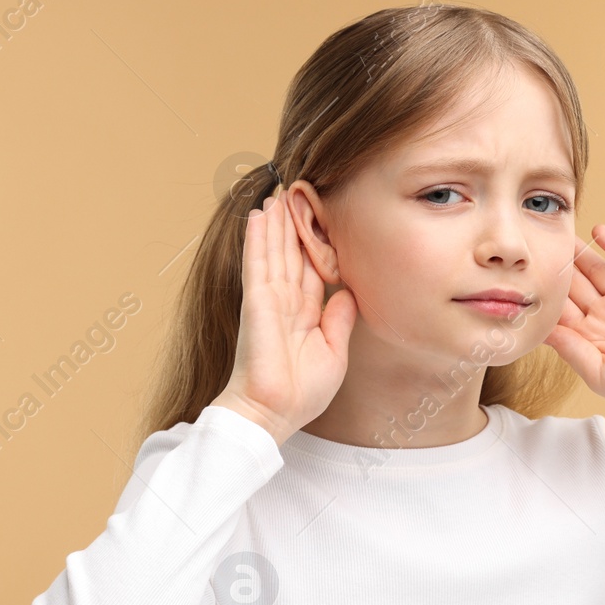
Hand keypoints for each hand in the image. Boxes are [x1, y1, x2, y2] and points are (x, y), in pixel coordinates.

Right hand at [213, 189, 357, 444]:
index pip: (312, 270)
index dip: (315, 245)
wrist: (273, 412)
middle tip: (294, 192)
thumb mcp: (334, 352)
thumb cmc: (300, 392)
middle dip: (292, 224)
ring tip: (275, 194)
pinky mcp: (256, 301)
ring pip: (273, 251)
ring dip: (274, 222)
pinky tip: (256, 215)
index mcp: (305, 314)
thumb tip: (348, 292)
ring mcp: (268, 300)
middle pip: (291, 254)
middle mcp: (285, 303)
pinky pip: (257, 263)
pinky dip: (256, 238)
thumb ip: (339, 320)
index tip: (318, 220)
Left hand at [542, 224, 604, 437]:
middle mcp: (603, 315)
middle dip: (555, 267)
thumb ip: (570, 348)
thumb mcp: (598, 372)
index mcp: (588, 337)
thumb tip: (540, 329)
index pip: (558, 310)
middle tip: (534, 245)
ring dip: (579, 252)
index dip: (541, 295)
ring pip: (596, 269)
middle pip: (573, 285)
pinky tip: (598, 230)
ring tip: (559, 232)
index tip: (520, 278)